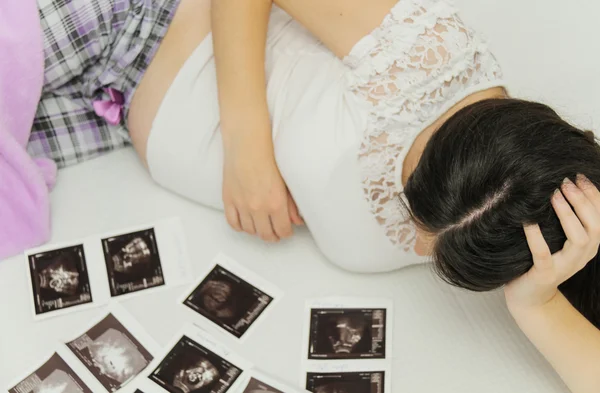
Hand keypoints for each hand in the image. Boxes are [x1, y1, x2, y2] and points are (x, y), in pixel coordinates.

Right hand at [222, 133, 302, 241]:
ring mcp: (242, 205)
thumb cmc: (268, 157)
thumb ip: (292, 205)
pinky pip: (233, 223)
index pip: (283, 231)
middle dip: (273, 236)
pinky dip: (240, 227)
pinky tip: (245, 224)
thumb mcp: (285, 182)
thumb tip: (297, 221)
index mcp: (276, 203)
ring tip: (261, 226)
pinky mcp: (229, 200)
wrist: (247, 145)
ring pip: (250, 231)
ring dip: (257, 231)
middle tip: (275, 233)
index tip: (286, 231)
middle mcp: (258, 207)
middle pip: (266, 235)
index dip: (286, 233)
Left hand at [505, 175, 599, 311]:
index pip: (599, 217)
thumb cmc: (542, 262)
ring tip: (554, 195)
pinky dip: (537, 237)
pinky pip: (543, 254)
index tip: (579, 175)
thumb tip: (558, 186)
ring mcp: (565, 266)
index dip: (593, 195)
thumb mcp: (558, 240)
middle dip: (582, 201)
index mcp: (589, 245)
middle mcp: (582, 255)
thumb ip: (564, 220)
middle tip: (565, 182)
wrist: (530, 297)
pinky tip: (529, 222)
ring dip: (568, 215)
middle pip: (594, 225)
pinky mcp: (545, 273)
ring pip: (578, 239)